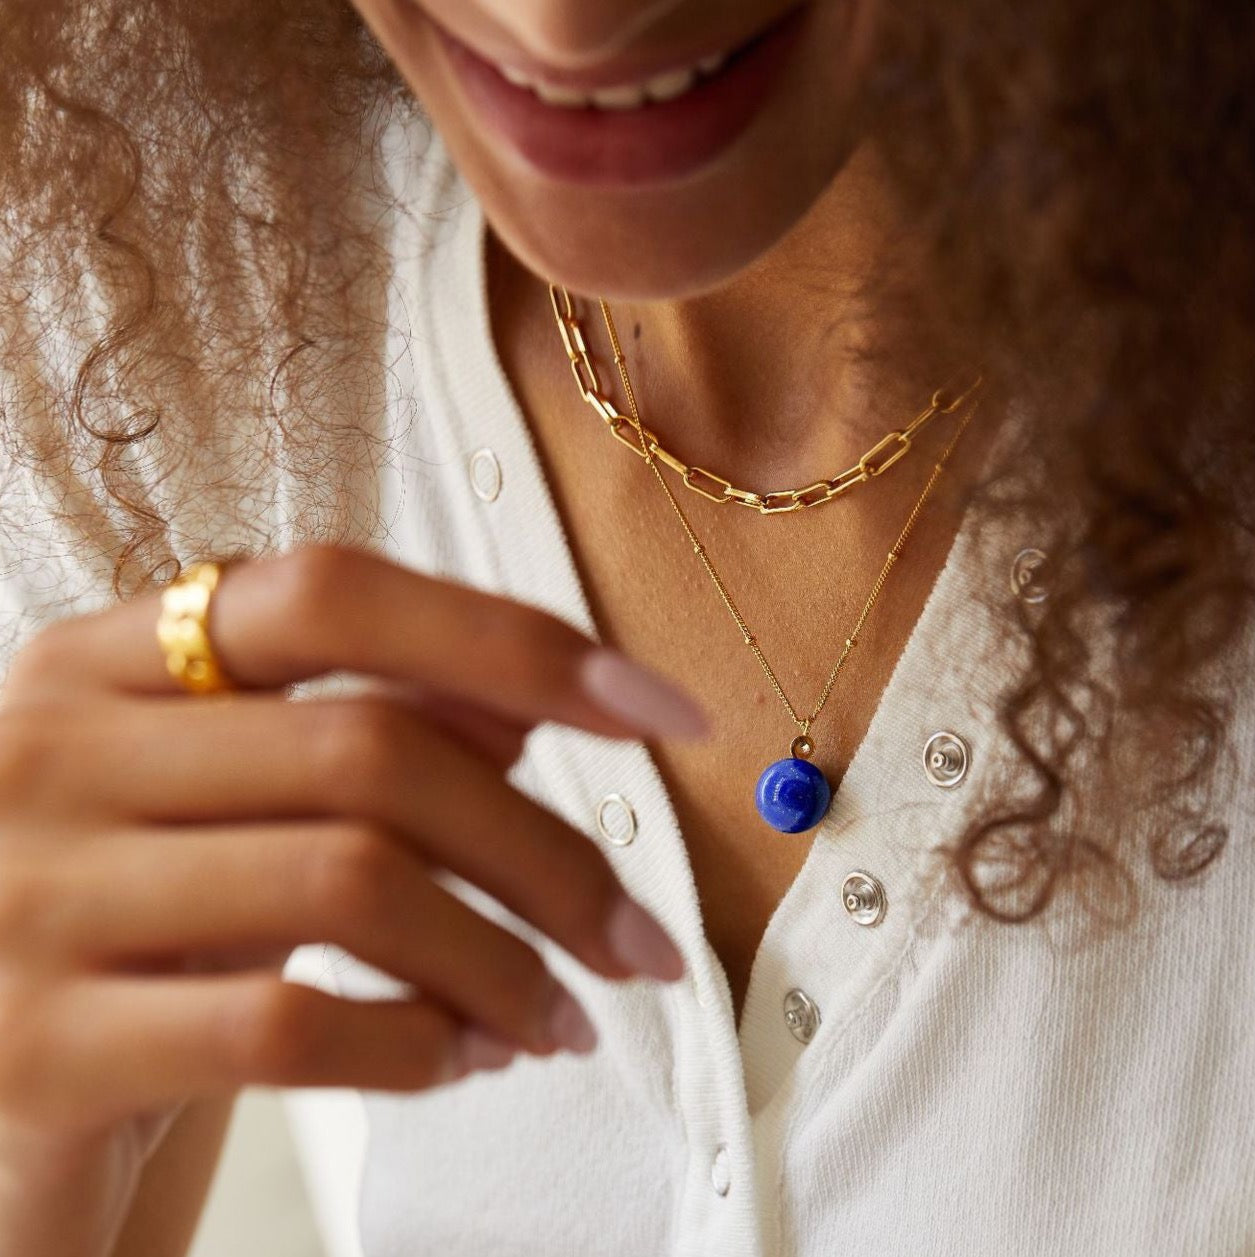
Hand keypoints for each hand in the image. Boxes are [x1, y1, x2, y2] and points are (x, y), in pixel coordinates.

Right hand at [0, 542, 704, 1250]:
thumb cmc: (144, 926)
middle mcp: (56, 748)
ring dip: (504, 961)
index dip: (514, 640)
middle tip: (641, 942)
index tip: (661, 713)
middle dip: (549, 855)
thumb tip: (527, 701)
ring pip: (351, 880)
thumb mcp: (240, 808)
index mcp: (110, 659)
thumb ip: (366, 729)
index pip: (334, 595)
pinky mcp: (36, 1049)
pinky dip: (415, 1043)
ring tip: (563, 1017)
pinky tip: (462, 1060)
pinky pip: (285, 1027)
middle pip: (374, 749)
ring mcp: (29, 895)